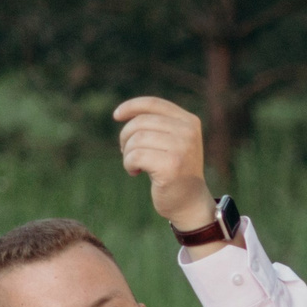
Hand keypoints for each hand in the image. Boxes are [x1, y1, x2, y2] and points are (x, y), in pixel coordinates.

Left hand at [112, 98, 217, 237]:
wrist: (190, 202)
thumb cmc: (175, 171)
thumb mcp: (173, 142)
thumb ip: (158, 125)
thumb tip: (125, 112)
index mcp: (189, 122)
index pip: (154, 104)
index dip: (131, 107)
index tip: (116, 116)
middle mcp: (188, 132)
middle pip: (141, 122)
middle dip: (126, 137)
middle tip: (127, 153)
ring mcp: (182, 148)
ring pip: (136, 139)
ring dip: (127, 154)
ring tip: (134, 165)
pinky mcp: (171, 165)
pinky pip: (135, 156)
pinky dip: (128, 164)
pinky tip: (135, 172)